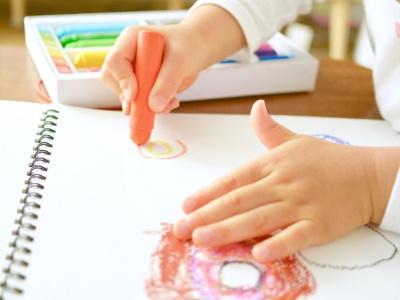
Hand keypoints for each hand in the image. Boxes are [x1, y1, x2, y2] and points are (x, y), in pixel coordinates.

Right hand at [100, 5, 245, 114]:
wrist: (197, 50)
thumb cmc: (188, 46)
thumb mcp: (180, 61)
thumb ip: (167, 82)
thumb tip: (154, 106)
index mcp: (131, 41)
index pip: (115, 62)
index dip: (122, 81)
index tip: (135, 96)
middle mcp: (127, 57)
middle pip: (114, 81)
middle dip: (132, 98)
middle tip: (150, 107)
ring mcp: (133, 73)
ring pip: (127, 96)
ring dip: (146, 106)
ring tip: (170, 102)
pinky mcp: (141, 87)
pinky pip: (140, 103)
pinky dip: (154, 108)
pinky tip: (170, 102)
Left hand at [173, 100, 393, 261]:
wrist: (369, 175)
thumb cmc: (328, 160)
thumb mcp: (295, 141)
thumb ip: (269, 129)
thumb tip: (255, 107)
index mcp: (273, 164)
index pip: (234, 179)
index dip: (208, 193)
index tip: (186, 206)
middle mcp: (282, 183)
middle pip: (239, 201)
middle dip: (206, 216)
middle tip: (181, 229)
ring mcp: (301, 204)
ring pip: (259, 219)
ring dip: (228, 230)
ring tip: (202, 240)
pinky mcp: (321, 225)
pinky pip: (296, 236)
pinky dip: (278, 244)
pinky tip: (257, 254)